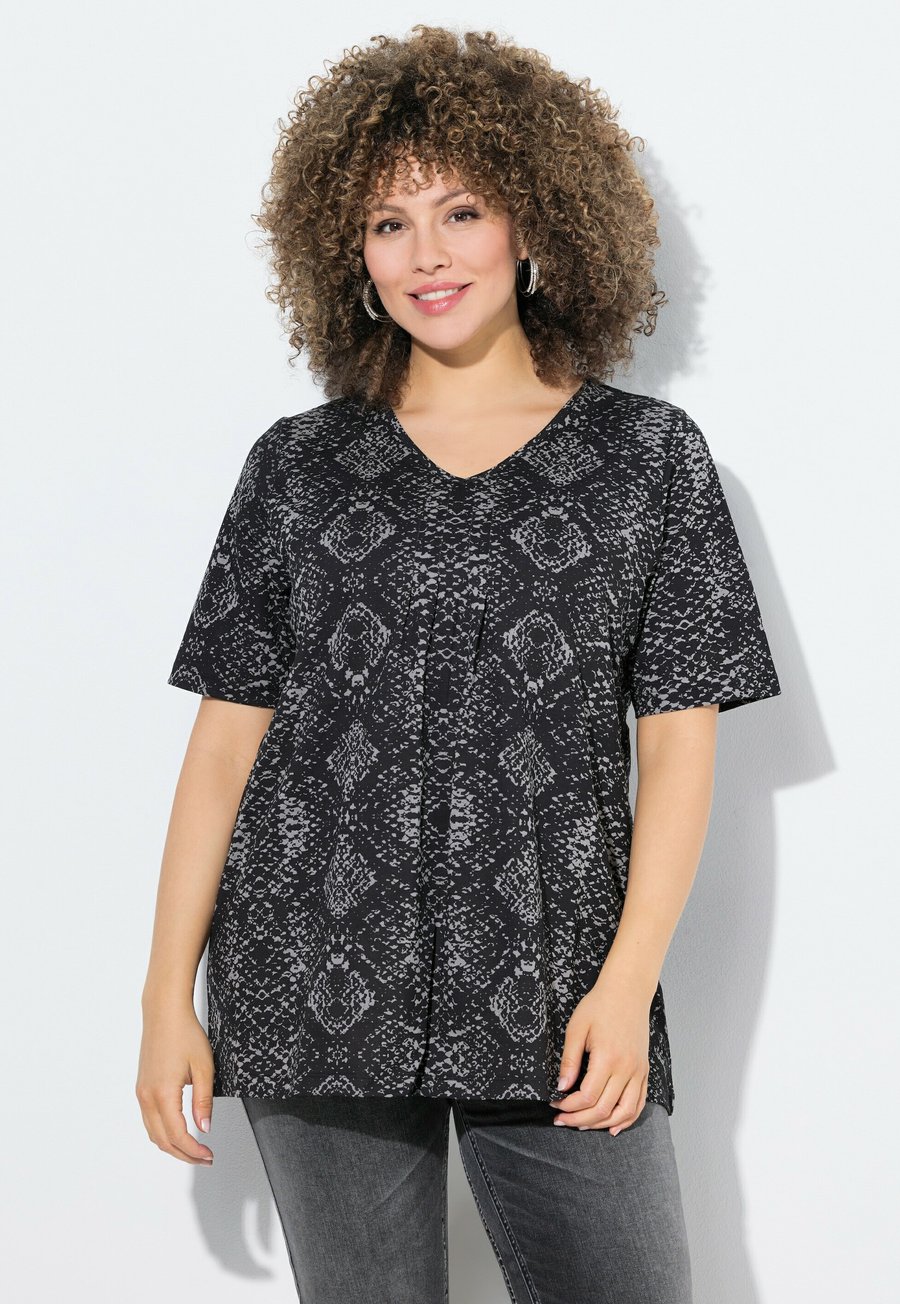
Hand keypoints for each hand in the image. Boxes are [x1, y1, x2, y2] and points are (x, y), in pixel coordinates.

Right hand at [136, 995, 215, 1164]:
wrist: (164, 1013)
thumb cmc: (185, 1034)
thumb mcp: (203, 1067)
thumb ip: (203, 1101)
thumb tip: (205, 1128)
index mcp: (163, 1093)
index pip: (178, 1135)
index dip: (194, 1151)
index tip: (209, 1155)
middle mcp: (147, 1097)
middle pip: (163, 1140)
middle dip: (184, 1154)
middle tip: (205, 1157)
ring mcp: (141, 1093)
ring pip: (153, 1133)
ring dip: (172, 1146)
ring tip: (194, 1149)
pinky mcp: (141, 1088)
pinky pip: (149, 1120)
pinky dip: (163, 1133)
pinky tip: (178, 1132)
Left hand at [549, 965, 651, 1133]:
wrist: (627, 992)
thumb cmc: (599, 1006)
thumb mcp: (576, 1028)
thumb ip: (569, 1060)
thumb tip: (562, 1087)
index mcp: (608, 1058)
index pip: (588, 1096)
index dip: (569, 1106)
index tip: (555, 1104)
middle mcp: (626, 1069)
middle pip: (604, 1109)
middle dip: (580, 1120)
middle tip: (562, 1119)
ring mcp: (638, 1071)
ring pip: (624, 1112)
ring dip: (602, 1124)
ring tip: (582, 1125)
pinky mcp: (644, 1071)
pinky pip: (639, 1104)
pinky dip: (626, 1119)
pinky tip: (612, 1126)